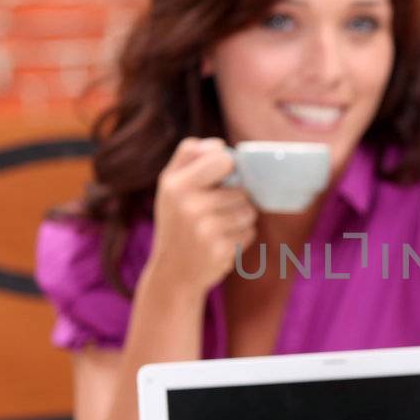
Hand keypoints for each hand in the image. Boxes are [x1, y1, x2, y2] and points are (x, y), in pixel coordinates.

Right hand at [144, 137, 256, 293]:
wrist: (172, 274)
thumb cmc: (176, 223)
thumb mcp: (170, 187)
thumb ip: (188, 158)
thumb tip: (219, 145)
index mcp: (175, 184)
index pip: (222, 158)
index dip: (230, 165)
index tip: (223, 176)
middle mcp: (188, 205)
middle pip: (241, 188)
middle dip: (237, 197)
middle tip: (218, 209)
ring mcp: (204, 229)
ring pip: (249, 210)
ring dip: (241, 218)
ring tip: (219, 227)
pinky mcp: (220, 250)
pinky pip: (249, 232)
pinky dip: (241, 237)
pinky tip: (222, 242)